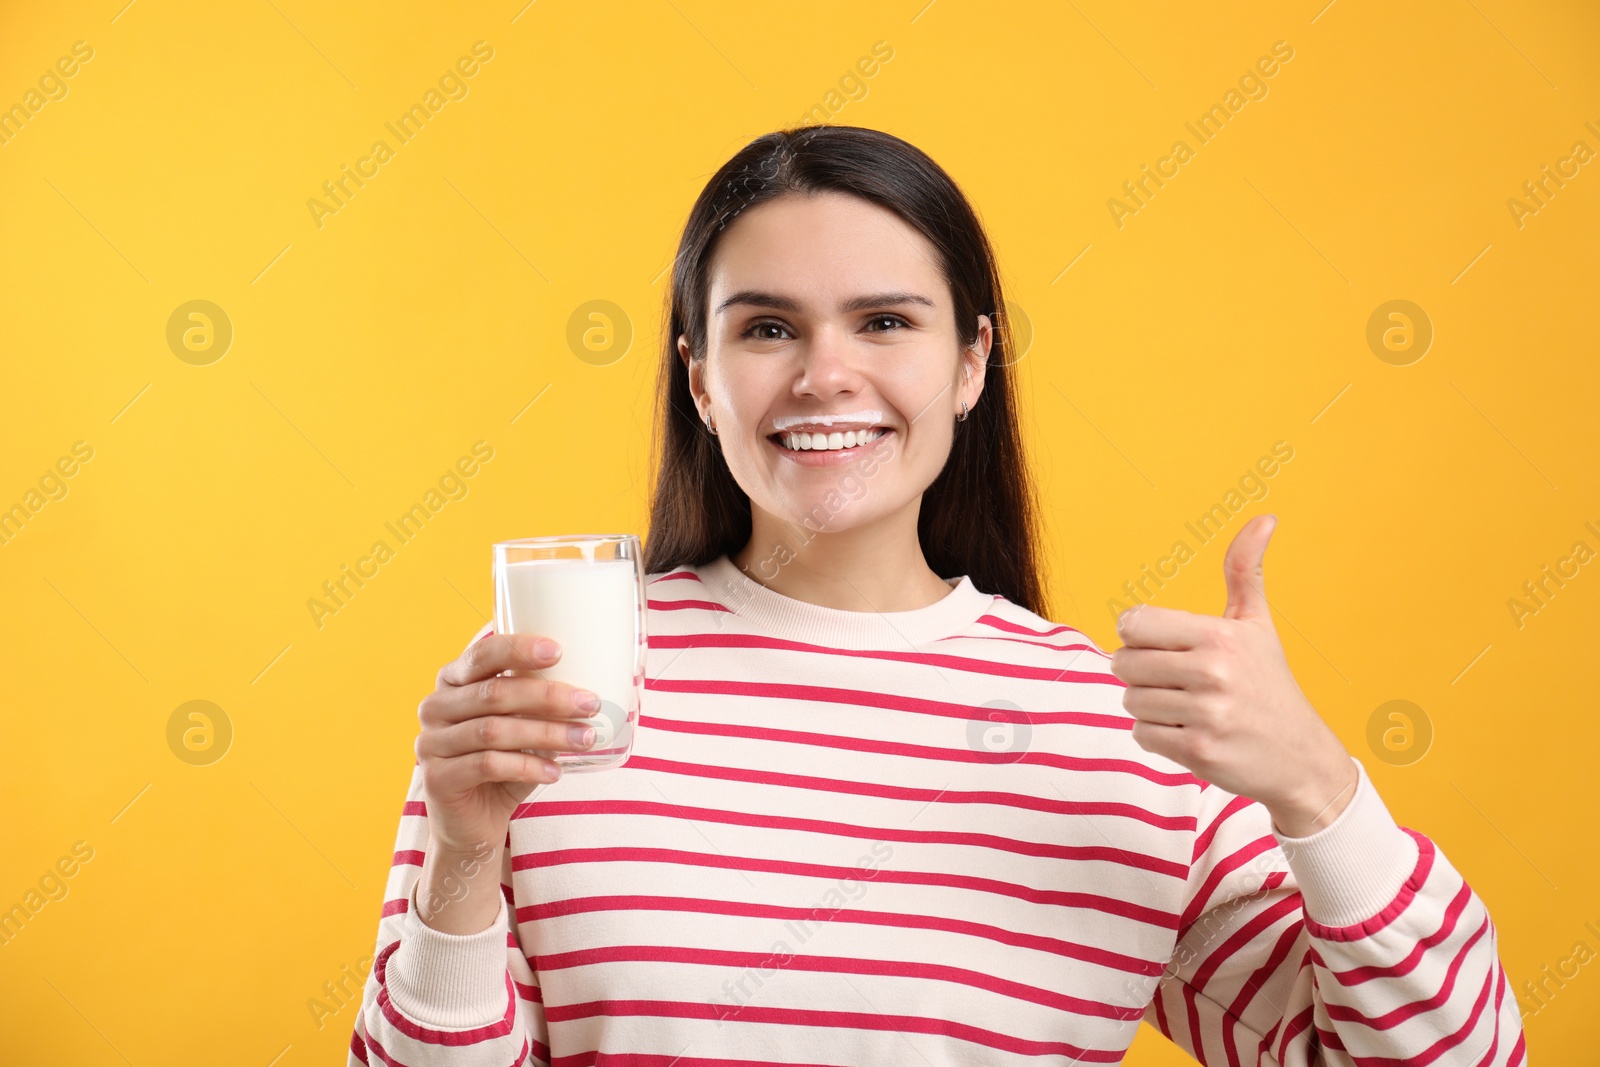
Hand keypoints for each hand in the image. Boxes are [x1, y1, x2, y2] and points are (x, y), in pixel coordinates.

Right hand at [415, 629, 605, 854]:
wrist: (472, 823)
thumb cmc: (503, 765)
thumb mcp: (520, 727)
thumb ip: (537, 705)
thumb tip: (588, 691)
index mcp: (452, 681)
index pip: (482, 655)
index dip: (518, 649)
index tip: (559, 650)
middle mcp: (435, 707)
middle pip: (494, 694)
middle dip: (548, 696)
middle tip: (589, 703)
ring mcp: (431, 743)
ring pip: (494, 730)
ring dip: (547, 733)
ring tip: (584, 739)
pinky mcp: (437, 778)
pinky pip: (488, 765)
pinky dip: (528, 767)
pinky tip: (556, 771)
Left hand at [1109, 514, 1357, 836]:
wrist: (1300, 758)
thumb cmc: (1269, 684)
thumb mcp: (1257, 624)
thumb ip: (1245, 570)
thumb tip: (1265, 518)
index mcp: (1220, 636)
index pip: (1133, 624)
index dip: (1139, 635)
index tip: (1162, 644)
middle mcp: (1213, 672)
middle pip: (1124, 664)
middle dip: (1140, 673)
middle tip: (1176, 680)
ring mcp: (1206, 714)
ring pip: (1131, 701)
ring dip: (1150, 706)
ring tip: (1187, 707)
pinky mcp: (1198, 751)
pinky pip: (1141, 735)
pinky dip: (1157, 736)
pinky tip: (1190, 732)